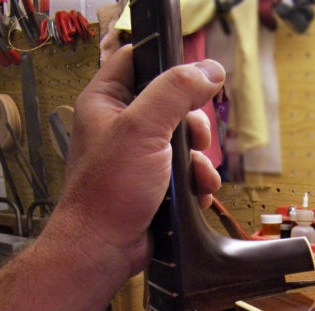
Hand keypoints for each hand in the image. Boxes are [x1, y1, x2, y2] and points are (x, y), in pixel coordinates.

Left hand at [48, 45, 223, 279]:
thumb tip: (209, 70)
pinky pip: (185, 172)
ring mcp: (138, 155)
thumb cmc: (108, 191)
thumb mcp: (143, 129)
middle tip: (195, 139)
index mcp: (107, 100)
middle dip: (193, 124)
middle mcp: (121, 124)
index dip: (168, 63)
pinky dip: (196, 183)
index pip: (139, 58)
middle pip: (172, 102)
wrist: (105, 248)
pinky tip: (197, 195)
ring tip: (197, 178)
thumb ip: (176, 92)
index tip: (194, 77)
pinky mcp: (154, 183)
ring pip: (184, 141)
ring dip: (199, 160)